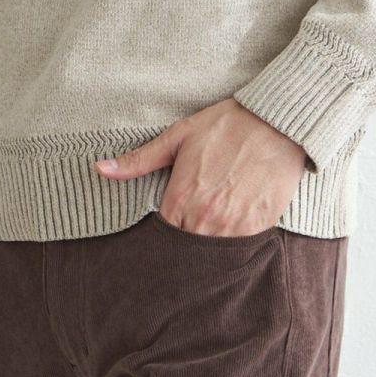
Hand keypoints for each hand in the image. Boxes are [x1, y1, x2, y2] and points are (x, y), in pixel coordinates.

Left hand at [94, 98, 307, 236]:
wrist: (276, 122)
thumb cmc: (226, 125)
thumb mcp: (179, 136)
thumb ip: (139, 160)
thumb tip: (99, 168)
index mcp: (181, 198)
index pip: (162, 236)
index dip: (163, 233)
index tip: (170, 224)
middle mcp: (204, 218)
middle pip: (185, 248)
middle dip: (185, 241)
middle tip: (192, 223)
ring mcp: (233, 227)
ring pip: (211, 254)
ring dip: (208, 243)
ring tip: (212, 224)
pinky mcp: (259, 228)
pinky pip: (239, 249)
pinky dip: (234, 241)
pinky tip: (233, 224)